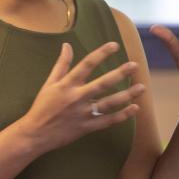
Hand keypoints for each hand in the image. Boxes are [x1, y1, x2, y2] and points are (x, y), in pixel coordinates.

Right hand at [15, 41, 144, 154]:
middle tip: (135, 66)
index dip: (101, 54)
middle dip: (120, 74)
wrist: (36, 134)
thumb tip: (67, 45)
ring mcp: (83, 113)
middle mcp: (76, 97)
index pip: (86, 65)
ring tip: (142, 88)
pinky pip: (108, 121)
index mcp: (67, 85)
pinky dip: (122, 116)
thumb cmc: (42, 107)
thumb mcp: (49, 83)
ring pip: (109, 103)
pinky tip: (134, 109)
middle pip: (102, 83)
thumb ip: (61, 64)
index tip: (115, 45)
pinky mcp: (86, 127)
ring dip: (127, 95)